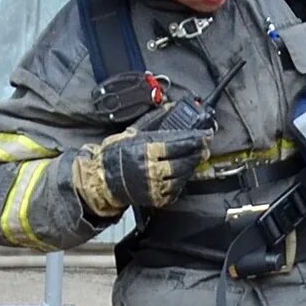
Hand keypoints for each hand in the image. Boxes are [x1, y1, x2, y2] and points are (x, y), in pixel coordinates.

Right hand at [73, 125, 206, 217]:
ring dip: (192, 167)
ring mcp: (153, 185)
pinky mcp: (154, 198)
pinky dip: (181, 181)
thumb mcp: (131, 133)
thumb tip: (171, 108)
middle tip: (205, 147)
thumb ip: (153, 122)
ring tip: (195, 159)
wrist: (99, 180)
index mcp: (145, 150)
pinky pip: (175, 190)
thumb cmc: (113, 155)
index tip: (206, 135)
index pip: (177, 142)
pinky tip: (182, 174)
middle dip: (197, 153)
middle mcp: (150, 168)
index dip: (195, 139)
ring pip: (182, 176)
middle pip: (184, 160)